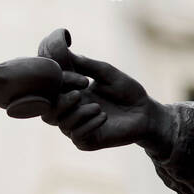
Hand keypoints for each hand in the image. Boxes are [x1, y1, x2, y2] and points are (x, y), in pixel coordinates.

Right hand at [43, 54, 172, 154]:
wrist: (145, 112)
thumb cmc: (127, 92)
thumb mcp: (107, 73)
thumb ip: (86, 64)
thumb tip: (66, 51)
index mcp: (71, 93)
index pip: (51, 90)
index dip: (61, 84)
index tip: (83, 80)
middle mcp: (70, 112)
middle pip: (47, 111)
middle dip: (60, 102)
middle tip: (79, 94)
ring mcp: (77, 128)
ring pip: (62, 123)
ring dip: (79, 113)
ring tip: (98, 107)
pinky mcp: (87, 142)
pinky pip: (77, 135)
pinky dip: (88, 125)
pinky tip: (103, 117)